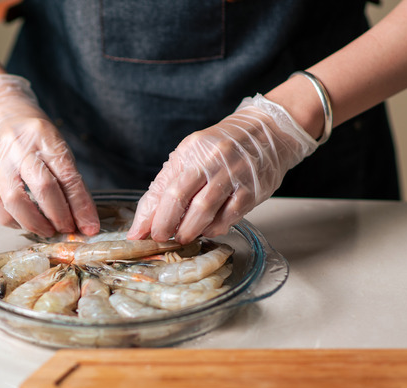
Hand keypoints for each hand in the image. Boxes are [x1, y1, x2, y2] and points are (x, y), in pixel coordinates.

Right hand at [0, 75, 98, 236]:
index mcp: (44, 137)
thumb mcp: (57, 148)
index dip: (81, 205)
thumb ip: (69, 182)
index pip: (67, 175)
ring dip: (35, 224)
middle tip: (68, 229)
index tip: (90, 226)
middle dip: (60, 216)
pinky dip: (13, 222)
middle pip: (43, 187)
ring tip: (48, 230)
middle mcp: (18, 148)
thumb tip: (83, 220)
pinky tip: (25, 222)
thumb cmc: (33, 137)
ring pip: (15, 201)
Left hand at [127, 94, 317, 242]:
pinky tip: (208, 230)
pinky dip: (215, 228)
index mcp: (191, 150)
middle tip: (160, 238)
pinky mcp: (252, 190)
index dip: (148, 214)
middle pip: (179, 197)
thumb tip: (146, 219)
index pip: (163, 186)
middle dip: (166, 224)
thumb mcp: (192, 155)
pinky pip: (229, 216)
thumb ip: (169, 184)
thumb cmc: (224, 147)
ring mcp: (233, 175)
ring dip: (189, 230)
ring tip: (182, 237)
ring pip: (204, 210)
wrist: (268, 131)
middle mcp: (211, 160)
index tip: (138, 233)